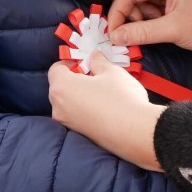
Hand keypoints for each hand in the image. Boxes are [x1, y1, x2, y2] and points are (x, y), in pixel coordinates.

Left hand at [49, 51, 164, 170]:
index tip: (86, 63)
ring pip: (67, 102)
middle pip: (60, 86)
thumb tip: (93, 56)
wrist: (135, 132)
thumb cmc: (121, 97)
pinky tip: (103, 108)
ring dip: (80, 95)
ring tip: (102, 93)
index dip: (70, 62)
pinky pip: (75, 116)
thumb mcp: (111, 72)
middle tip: (96, 76)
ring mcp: (67, 123)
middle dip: (75, 78)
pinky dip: (85, 109)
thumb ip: (98, 61)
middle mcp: (58, 107)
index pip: (55, 69)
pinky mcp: (77, 134)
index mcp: (62, 87)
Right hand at [107, 0, 191, 56]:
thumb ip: (141, 33)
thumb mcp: (173, 30)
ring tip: (151, 33)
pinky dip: (149, 19)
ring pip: (141, 1)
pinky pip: (152, 5)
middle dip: (129, 15)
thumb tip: (114, 37)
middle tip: (129, 36)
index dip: (118, 12)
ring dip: (140, 19)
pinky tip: (158, 30)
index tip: (112, 33)